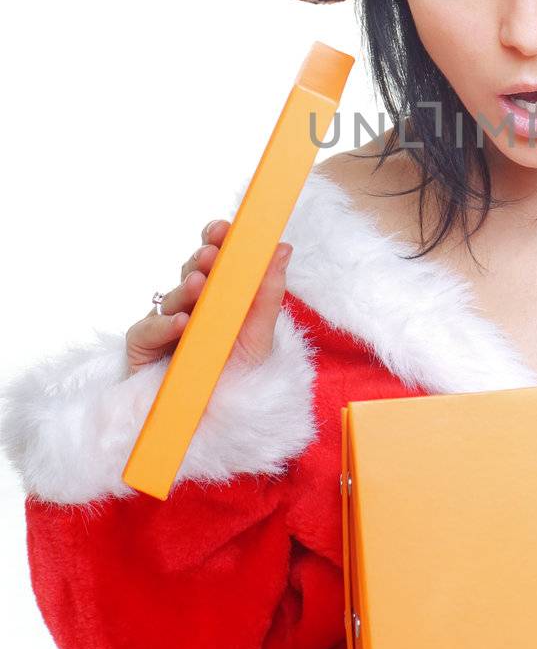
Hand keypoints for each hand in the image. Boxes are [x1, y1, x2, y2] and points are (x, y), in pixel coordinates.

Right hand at [124, 219, 292, 377]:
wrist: (216, 420)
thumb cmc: (236, 375)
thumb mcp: (259, 334)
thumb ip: (269, 292)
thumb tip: (282, 247)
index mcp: (217, 296)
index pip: (215, 259)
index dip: (217, 240)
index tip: (225, 228)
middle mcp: (190, 305)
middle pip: (191, 272)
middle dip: (202, 259)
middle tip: (213, 253)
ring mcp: (165, 325)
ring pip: (171, 297)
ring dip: (186, 290)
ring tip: (200, 285)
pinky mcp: (143, 349)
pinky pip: (146, 331)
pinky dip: (163, 325)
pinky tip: (181, 323)